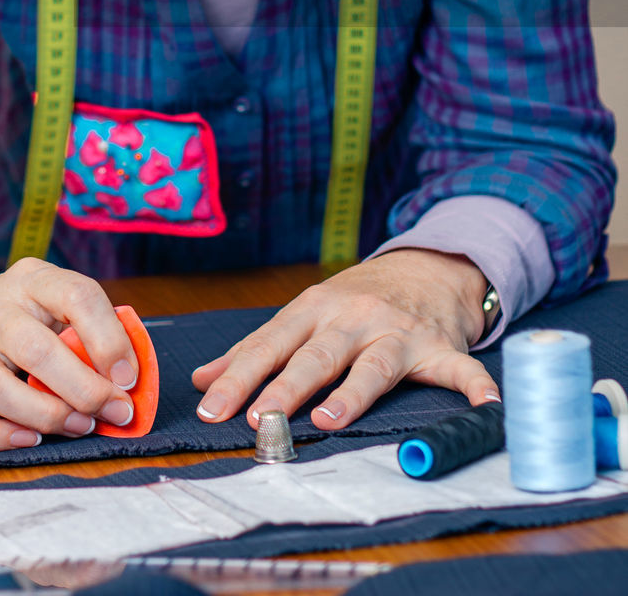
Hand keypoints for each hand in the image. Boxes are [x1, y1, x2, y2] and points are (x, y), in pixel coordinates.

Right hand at [0, 258, 139, 450]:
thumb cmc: (32, 319)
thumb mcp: (63, 306)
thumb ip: (95, 333)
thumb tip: (131, 383)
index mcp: (33, 279)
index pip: (76, 295)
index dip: (110, 340)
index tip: (130, 378)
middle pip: (36, 349)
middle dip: (84, 389)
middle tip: (115, 411)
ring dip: (46, 415)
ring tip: (81, 426)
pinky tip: (31, 439)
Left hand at [192, 249, 498, 429]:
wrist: (423, 267)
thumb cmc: (352, 301)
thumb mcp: (302, 315)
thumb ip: (254, 350)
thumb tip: (201, 380)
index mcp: (313, 310)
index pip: (268, 345)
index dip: (239, 376)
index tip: (213, 407)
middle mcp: (352, 318)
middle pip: (316, 356)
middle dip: (286, 387)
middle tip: (261, 418)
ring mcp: (397, 332)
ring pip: (373, 364)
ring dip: (354, 392)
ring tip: (331, 418)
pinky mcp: (439, 347)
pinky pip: (459, 369)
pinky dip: (474, 388)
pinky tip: (484, 406)